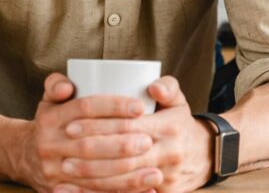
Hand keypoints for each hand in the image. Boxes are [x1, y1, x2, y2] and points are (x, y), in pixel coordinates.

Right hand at [16, 73, 157, 192]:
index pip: (86, 108)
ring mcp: (54, 171)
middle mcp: (49, 145)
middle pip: (89, 145)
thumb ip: (57, 84)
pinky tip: (145, 192)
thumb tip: (68, 86)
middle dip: (121, 145)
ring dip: (127, 177)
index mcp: (51, 118)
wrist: (23, 156)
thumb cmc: (51, 120)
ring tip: (156, 173)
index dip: (113, 107)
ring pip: (93, 175)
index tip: (140, 108)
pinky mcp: (60, 191)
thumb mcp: (49, 98)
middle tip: (149, 141)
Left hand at [58, 76, 212, 192]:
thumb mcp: (178, 102)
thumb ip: (168, 87)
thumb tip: (153, 86)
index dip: (98, 126)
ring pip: (122, 179)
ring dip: (91, 176)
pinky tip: (78, 192)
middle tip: (64, 149)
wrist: (204, 156)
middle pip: (122, 155)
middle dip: (89, 152)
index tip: (71, 124)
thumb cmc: (180, 125)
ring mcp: (166, 175)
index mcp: (170, 126)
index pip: (128, 126)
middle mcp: (169, 152)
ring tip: (65, 168)